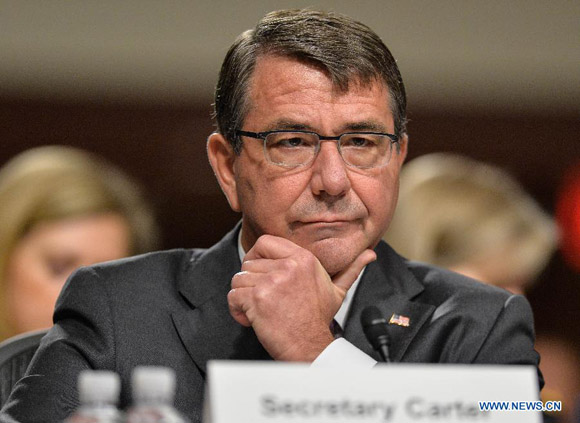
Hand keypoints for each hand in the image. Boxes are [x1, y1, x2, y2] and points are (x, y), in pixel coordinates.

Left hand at [227, 234, 375, 360]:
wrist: (310, 346)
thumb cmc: (319, 319)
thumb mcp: (337, 290)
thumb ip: (350, 269)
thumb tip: (370, 254)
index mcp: (303, 258)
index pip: (265, 242)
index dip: (256, 256)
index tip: (259, 272)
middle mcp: (288, 265)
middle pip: (248, 263)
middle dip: (250, 283)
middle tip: (263, 299)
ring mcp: (272, 281)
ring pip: (238, 280)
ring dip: (243, 298)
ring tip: (258, 310)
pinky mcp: (258, 298)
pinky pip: (233, 296)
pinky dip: (237, 310)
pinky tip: (251, 319)